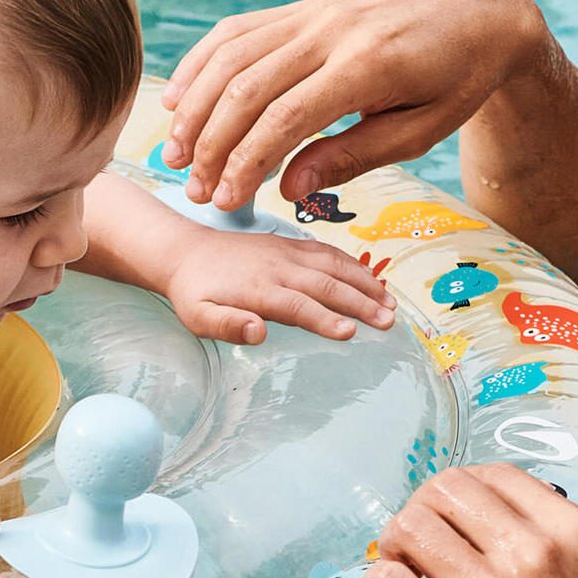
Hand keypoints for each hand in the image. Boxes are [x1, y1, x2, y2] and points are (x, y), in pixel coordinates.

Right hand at [161, 0, 549, 210]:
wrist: (478, 5)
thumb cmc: (457, 79)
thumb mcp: (420, 132)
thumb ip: (352, 158)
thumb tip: (289, 190)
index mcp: (367, 65)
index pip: (286, 118)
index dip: (247, 163)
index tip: (225, 201)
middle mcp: (330, 31)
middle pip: (246, 88)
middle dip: (212, 145)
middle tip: (196, 192)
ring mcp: (312, 14)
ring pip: (231, 56)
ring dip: (195, 108)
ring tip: (175, 155)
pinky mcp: (303, 9)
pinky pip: (238, 30)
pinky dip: (201, 63)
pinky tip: (178, 100)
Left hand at [164, 227, 395, 343]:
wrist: (186, 251)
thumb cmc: (194, 292)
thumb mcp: (197, 316)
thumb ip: (225, 325)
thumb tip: (257, 332)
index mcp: (257, 288)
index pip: (298, 305)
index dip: (324, 319)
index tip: (351, 333)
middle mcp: (278, 266)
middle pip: (326, 284)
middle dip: (360, 303)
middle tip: (388, 322)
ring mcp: (287, 252)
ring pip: (334, 264)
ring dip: (365, 283)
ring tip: (391, 303)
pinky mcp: (291, 245)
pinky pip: (328, 252)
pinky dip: (353, 265)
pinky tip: (372, 281)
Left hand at [364, 466, 577, 577]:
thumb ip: (555, 557)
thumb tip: (496, 532)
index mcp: (575, 538)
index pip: (493, 476)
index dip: (457, 493)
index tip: (448, 518)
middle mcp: (533, 557)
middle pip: (444, 492)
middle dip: (420, 512)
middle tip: (415, 547)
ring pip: (410, 529)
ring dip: (395, 546)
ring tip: (403, 574)